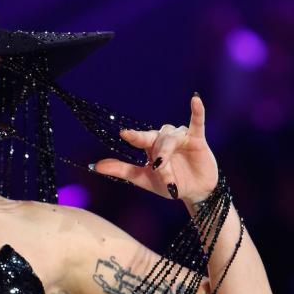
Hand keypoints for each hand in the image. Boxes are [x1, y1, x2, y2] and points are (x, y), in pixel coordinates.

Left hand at [92, 94, 218, 202]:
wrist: (193, 193)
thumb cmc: (168, 184)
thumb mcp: (142, 179)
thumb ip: (121, 170)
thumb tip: (95, 166)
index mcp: (150, 146)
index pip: (140, 138)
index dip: (133, 136)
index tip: (124, 133)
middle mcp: (164, 138)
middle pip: (156, 139)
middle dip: (157, 155)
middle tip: (156, 169)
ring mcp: (180, 137)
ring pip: (172, 139)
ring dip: (169, 154)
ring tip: (168, 175)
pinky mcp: (197, 139)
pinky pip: (197, 122)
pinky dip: (197, 111)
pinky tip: (195, 100)